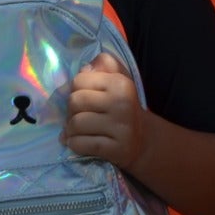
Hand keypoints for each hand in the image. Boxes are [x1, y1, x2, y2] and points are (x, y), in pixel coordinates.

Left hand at [65, 52, 144, 168]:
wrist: (143, 140)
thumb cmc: (122, 107)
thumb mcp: (117, 81)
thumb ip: (103, 66)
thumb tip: (85, 67)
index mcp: (120, 83)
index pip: (79, 81)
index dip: (75, 91)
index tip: (83, 100)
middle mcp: (122, 103)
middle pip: (75, 101)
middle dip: (70, 111)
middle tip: (77, 117)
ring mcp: (121, 128)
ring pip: (76, 124)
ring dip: (70, 131)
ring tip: (76, 132)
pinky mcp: (117, 149)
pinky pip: (82, 144)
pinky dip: (74, 145)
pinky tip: (77, 143)